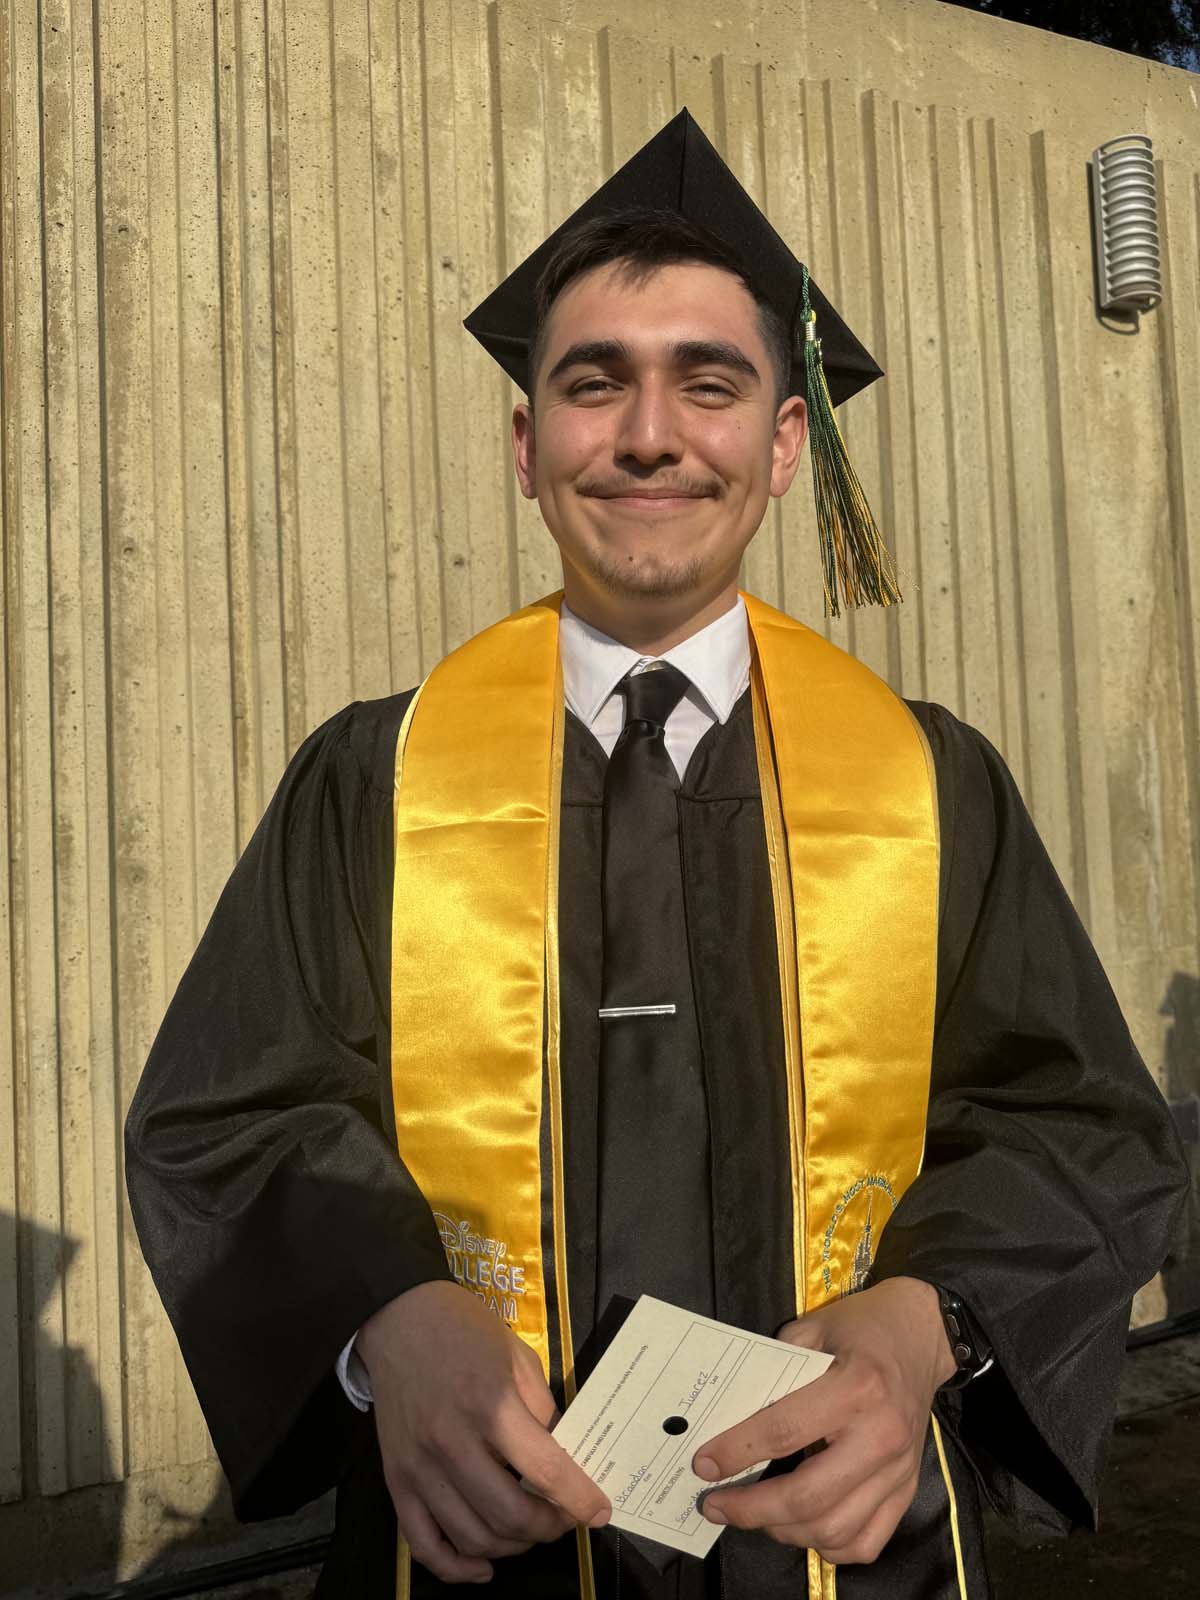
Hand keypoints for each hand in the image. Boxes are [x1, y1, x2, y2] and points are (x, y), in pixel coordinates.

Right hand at [358, 1281, 609, 1583]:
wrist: (398, 1317)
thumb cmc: (464, 1330)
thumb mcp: (518, 1356)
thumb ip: (543, 1409)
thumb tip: (564, 1458)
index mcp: (491, 1405)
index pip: (545, 1471)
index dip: (579, 1499)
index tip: (599, 1511)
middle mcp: (453, 1442)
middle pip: (511, 1515)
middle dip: (549, 1527)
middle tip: (564, 1517)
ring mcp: (420, 1467)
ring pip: (473, 1537)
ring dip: (512, 1547)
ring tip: (530, 1532)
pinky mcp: (395, 1480)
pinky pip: (423, 1544)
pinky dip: (455, 1568)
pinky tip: (483, 1565)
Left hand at [692, 1277, 956, 1564]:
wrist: (921, 1334)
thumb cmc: (860, 1327)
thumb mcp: (812, 1329)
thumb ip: (774, 1367)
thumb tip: (729, 1413)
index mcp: (857, 1387)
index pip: (785, 1431)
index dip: (737, 1452)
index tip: (704, 1465)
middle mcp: (881, 1436)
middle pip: (808, 1496)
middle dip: (752, 1509)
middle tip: (715, 1505)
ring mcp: (899, 1471)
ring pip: (835, 1529)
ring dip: (784, 1531)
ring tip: (753, 1515)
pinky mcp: (908, 1491)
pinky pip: (865, 1541)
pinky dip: (827, 1545)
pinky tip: (800, 1527)